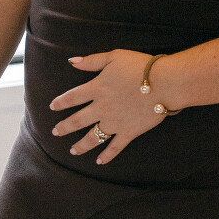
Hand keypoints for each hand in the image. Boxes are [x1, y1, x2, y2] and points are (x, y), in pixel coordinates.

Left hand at [50, 49, 163, 164]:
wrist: (166, 83)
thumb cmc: (141, 67)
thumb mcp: (114, 57)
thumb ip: (92, 61)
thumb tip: (71, 61)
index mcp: (96, 88)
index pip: (72, 97)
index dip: (60, 102)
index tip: (52, 107)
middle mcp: (101, 108)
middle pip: (77, 121)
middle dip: (64, 127)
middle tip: (55, 132)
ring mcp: (115, 122)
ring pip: (93, 137)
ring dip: (81, 145)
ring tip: (73, 151)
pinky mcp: (129, 132)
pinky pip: (115, 147)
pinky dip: (107, 155)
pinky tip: (99, 161)